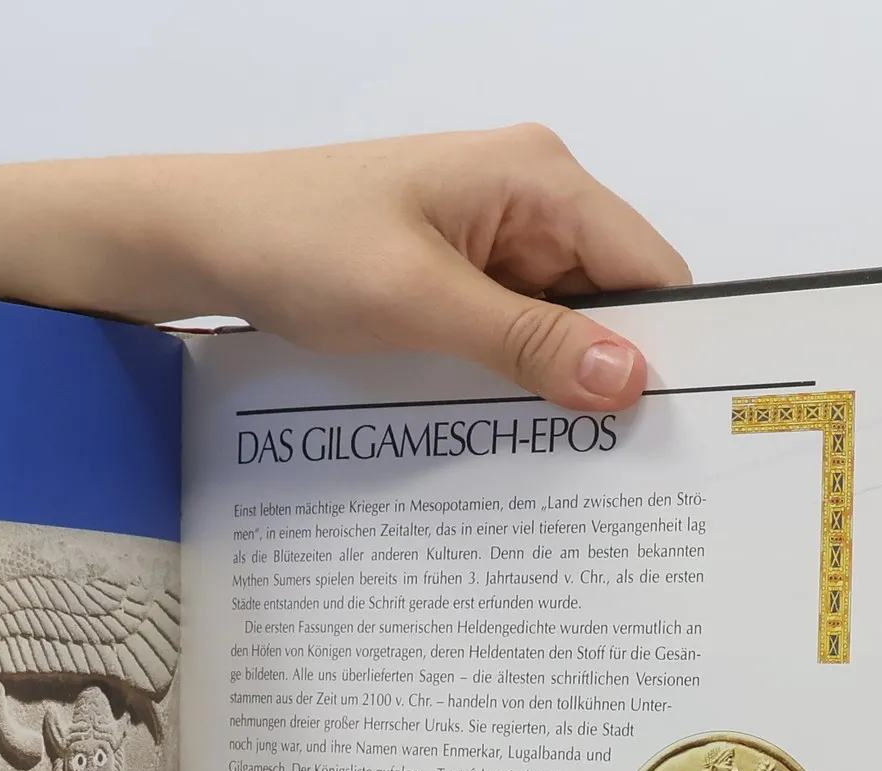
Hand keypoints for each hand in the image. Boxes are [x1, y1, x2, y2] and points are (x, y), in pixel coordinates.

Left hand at [0, 127, 686, 411]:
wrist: (197, 239)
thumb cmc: (297, 244)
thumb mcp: (419, 302)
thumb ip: (527, 344)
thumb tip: (631, 381)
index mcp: (538, 178)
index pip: (648, 270)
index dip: (672, 349)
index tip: (684, 434)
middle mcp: (527, 198)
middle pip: (610, 303)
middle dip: (615, 382)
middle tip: (626, 480)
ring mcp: (487, 238)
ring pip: (557, 329)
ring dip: (557, 392)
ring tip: (571, 474)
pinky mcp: (448, 274)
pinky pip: (505, 335)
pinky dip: (509, 383)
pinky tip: (507, 441)